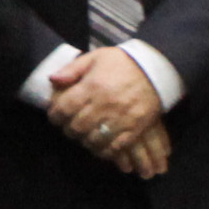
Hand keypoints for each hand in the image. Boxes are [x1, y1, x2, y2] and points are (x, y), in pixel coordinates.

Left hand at [46, 50, 164, 174]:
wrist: (156, 69)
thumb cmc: (122, 62)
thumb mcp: (95, 57)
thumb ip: (72, 69)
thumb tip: (52, 80)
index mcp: (92, 87)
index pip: (64, 108)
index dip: (55, 115)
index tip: (56, 116)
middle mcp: (104, 105)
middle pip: (77, 127)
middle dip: (69, 129)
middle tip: (70, 127)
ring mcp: (120, 119)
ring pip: (93, 140)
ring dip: (85, 141)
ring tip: (84, 136)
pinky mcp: (134, 129)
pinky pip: (115, 147)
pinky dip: (104, 150)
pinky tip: (100, 146)